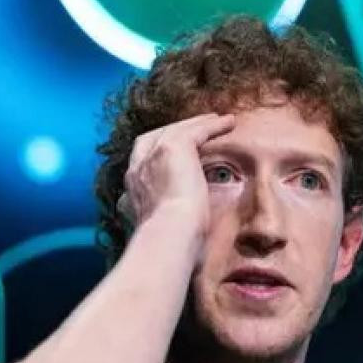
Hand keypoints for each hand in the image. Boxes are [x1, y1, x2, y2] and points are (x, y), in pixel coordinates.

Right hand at [117, 112, 236, 237]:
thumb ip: (165, 214)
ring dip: (197, 123)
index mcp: (133, 187)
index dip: (159, 150)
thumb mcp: (162, 224)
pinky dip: (213, 125)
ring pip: (175, 130)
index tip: (176, 150)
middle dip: (175, 130)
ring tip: (216, 120)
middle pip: (155, 137)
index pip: (142, 158)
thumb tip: (183, 218)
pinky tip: (229, 122)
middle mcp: (138, 168)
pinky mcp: (173, 148)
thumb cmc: (171, 242)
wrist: (169, 237)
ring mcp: (153, 155)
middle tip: (196, 128)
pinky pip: (196, 130)